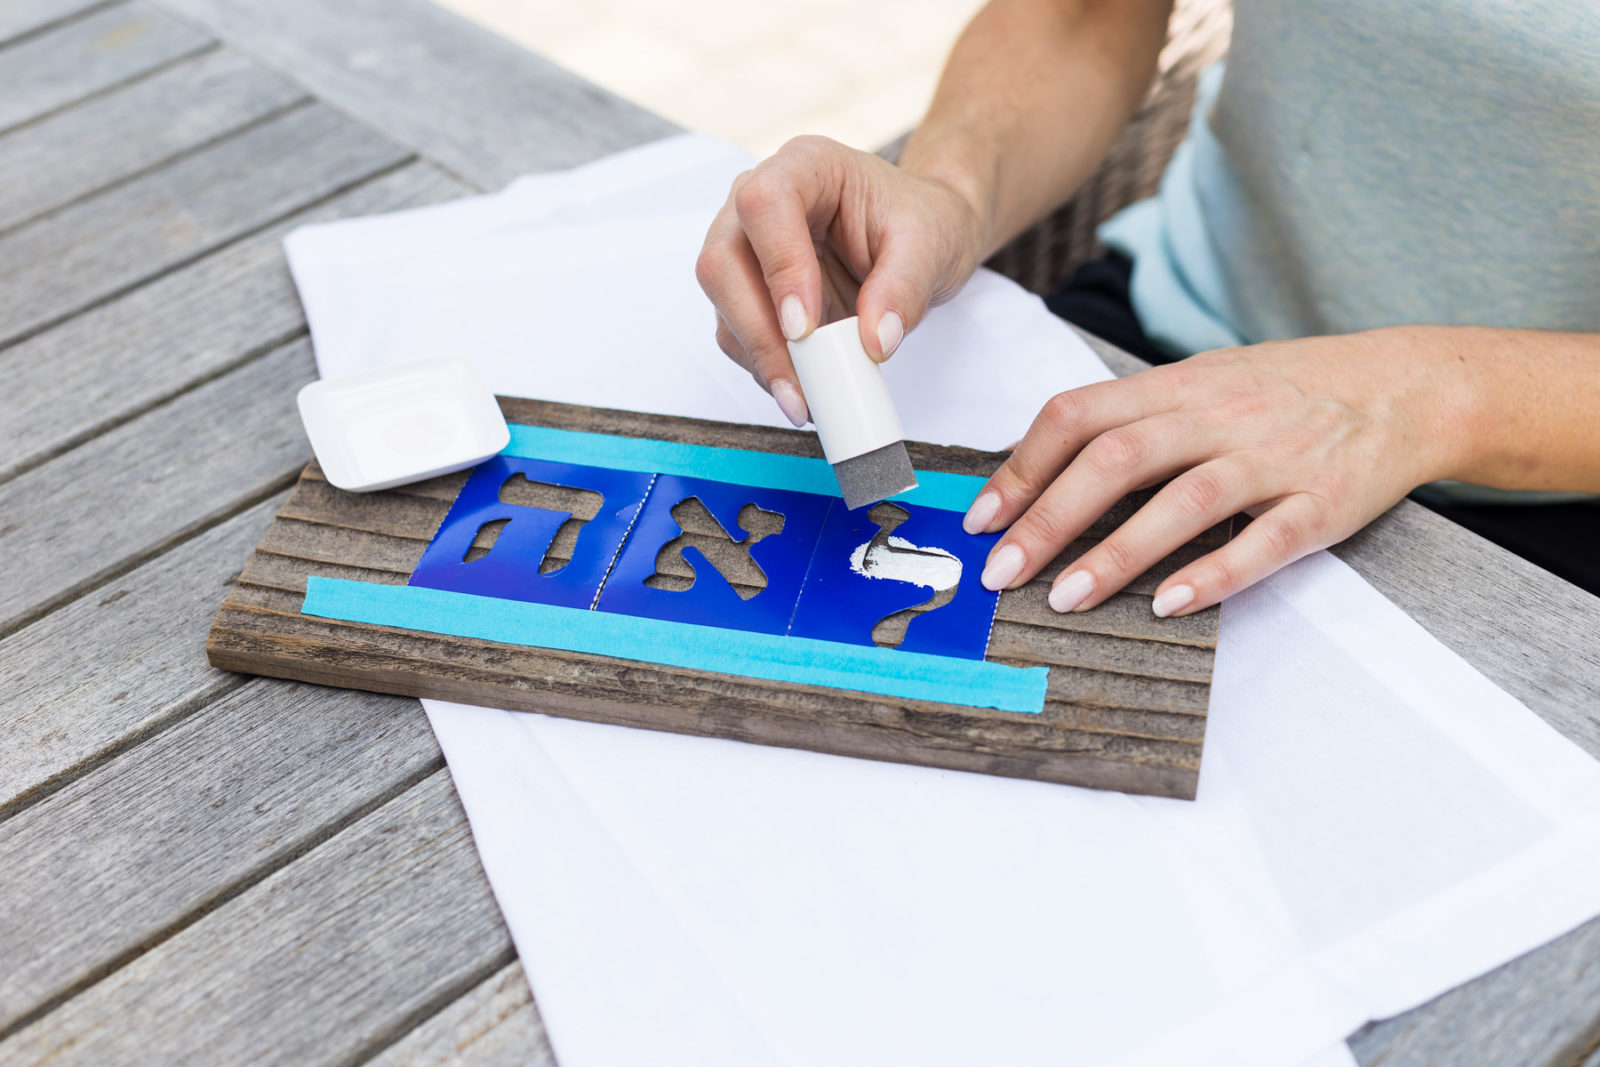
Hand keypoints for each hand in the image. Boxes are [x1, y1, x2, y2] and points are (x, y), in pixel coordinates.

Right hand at [696, 135, 984, 426]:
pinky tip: (800, 390)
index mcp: (805, 167)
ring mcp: (745, 246)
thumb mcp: (931, 247)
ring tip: (806, 401)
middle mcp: (758, 200)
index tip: (806, 329)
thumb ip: (905, 288)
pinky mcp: (746, 291)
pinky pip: (736, 334)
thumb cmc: (920, 223)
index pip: (765, 204)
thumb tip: (875, 342)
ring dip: (759, 359)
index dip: (778, 268)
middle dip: (758, 332)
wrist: (916, 238)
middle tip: (800, 387)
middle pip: (723, 261)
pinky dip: (764, 367)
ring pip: (722, 304)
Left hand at [964, 329, 1470, 615]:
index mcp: (1177, 386)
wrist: (1407, 386)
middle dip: (1049, 517)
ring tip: (1065, 598)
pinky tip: (1168, 604)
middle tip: (1002, 572)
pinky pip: (1264, 540)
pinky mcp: (1322, 504)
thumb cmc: (1287, 391)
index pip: (1079, 415)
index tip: (983, 519)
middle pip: (1117, 457)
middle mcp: (1218, 415)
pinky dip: (1214, 573)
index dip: (1023, 467)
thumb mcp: (1204, 384)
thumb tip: (1040, 473)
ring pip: (1183, 501)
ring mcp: (1273, 458)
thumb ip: (1132, 420)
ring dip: (1117, 552)